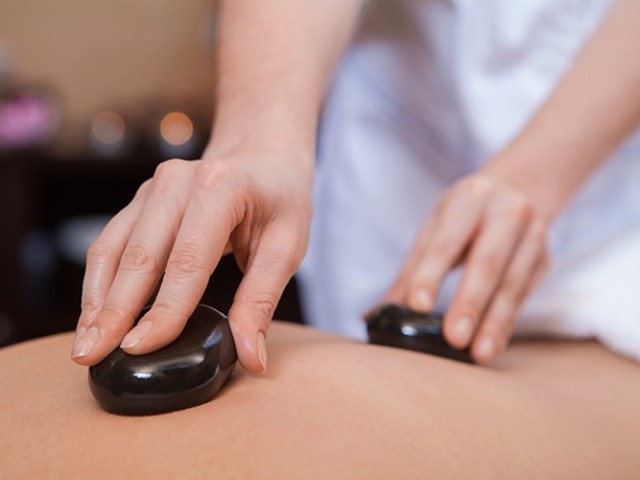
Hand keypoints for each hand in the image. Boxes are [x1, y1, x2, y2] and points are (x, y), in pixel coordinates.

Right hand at [71, 150, 311, 372]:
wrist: (263, 158)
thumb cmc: (280, 200)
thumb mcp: (287, 247)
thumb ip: (262, 301)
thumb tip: (252, 358)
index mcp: (221, 187)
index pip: (187, 259)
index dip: (163, 308)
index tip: (140, 348)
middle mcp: (178, 182)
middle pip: (140, 255)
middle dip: (115, 311)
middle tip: (93, 356)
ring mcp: (152, 189)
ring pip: (114, 249)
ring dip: (97, 300)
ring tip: (86, 345)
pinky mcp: (140, 202)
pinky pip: (110, 243)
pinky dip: (98, 282)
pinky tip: (93, 315)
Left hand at [383, 173, 548, 362]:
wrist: (519, 189)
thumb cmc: (465, 216)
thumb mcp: (435, 230)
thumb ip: (410, 273)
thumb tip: (374, 316)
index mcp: (468, 199)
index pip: (445, 242)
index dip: (430, 274)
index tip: (416, 306)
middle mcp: (505, 212)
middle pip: (487, 262)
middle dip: (470, 303)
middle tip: (453, 339)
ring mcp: (531, 235)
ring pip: (512, 284)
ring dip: (495, 322)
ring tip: (478, 354)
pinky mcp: (544, 259)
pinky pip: (524, 295)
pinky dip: (507, 322)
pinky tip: (492, 344)